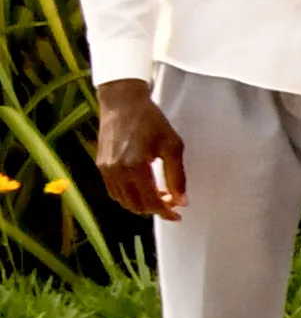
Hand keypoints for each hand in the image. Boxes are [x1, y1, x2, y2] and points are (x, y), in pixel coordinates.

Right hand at [93, 79, 186, 222]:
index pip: (151, 201)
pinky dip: (128, 195)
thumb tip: (181, 200)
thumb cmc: (150, 120)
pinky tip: (142, 188)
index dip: (166, 212)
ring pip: (123, 200)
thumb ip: (177, 176)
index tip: (177, 214)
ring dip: (141, 203)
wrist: (122, 103)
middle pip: (135, 205)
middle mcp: (116, 171)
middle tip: (171, 202)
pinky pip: (114, 190)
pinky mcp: (100, 165)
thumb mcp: (172, 145)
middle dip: (155, 209)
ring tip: (159, 195)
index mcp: (135, 167)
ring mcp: (105, 169)